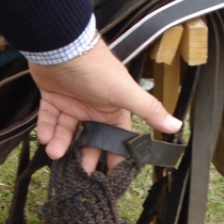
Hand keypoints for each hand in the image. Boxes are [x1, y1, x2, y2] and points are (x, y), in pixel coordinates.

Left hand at [28, 39, 181, 173]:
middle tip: (79, 173)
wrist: (63, 47)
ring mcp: (72, 103)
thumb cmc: (97, 68)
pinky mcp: (52, 97)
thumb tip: (176, 125)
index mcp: (113, 109)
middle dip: (84, 156)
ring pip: (67, 131)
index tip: (111, 176)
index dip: (115, 155)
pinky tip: (46, 138)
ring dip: (61, 144)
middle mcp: (93, 108)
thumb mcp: (125, 92)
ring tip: (55, 152)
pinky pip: (49, 119)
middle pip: (89, 139)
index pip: (116, 137)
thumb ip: (149, 110)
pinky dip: (47, 129)